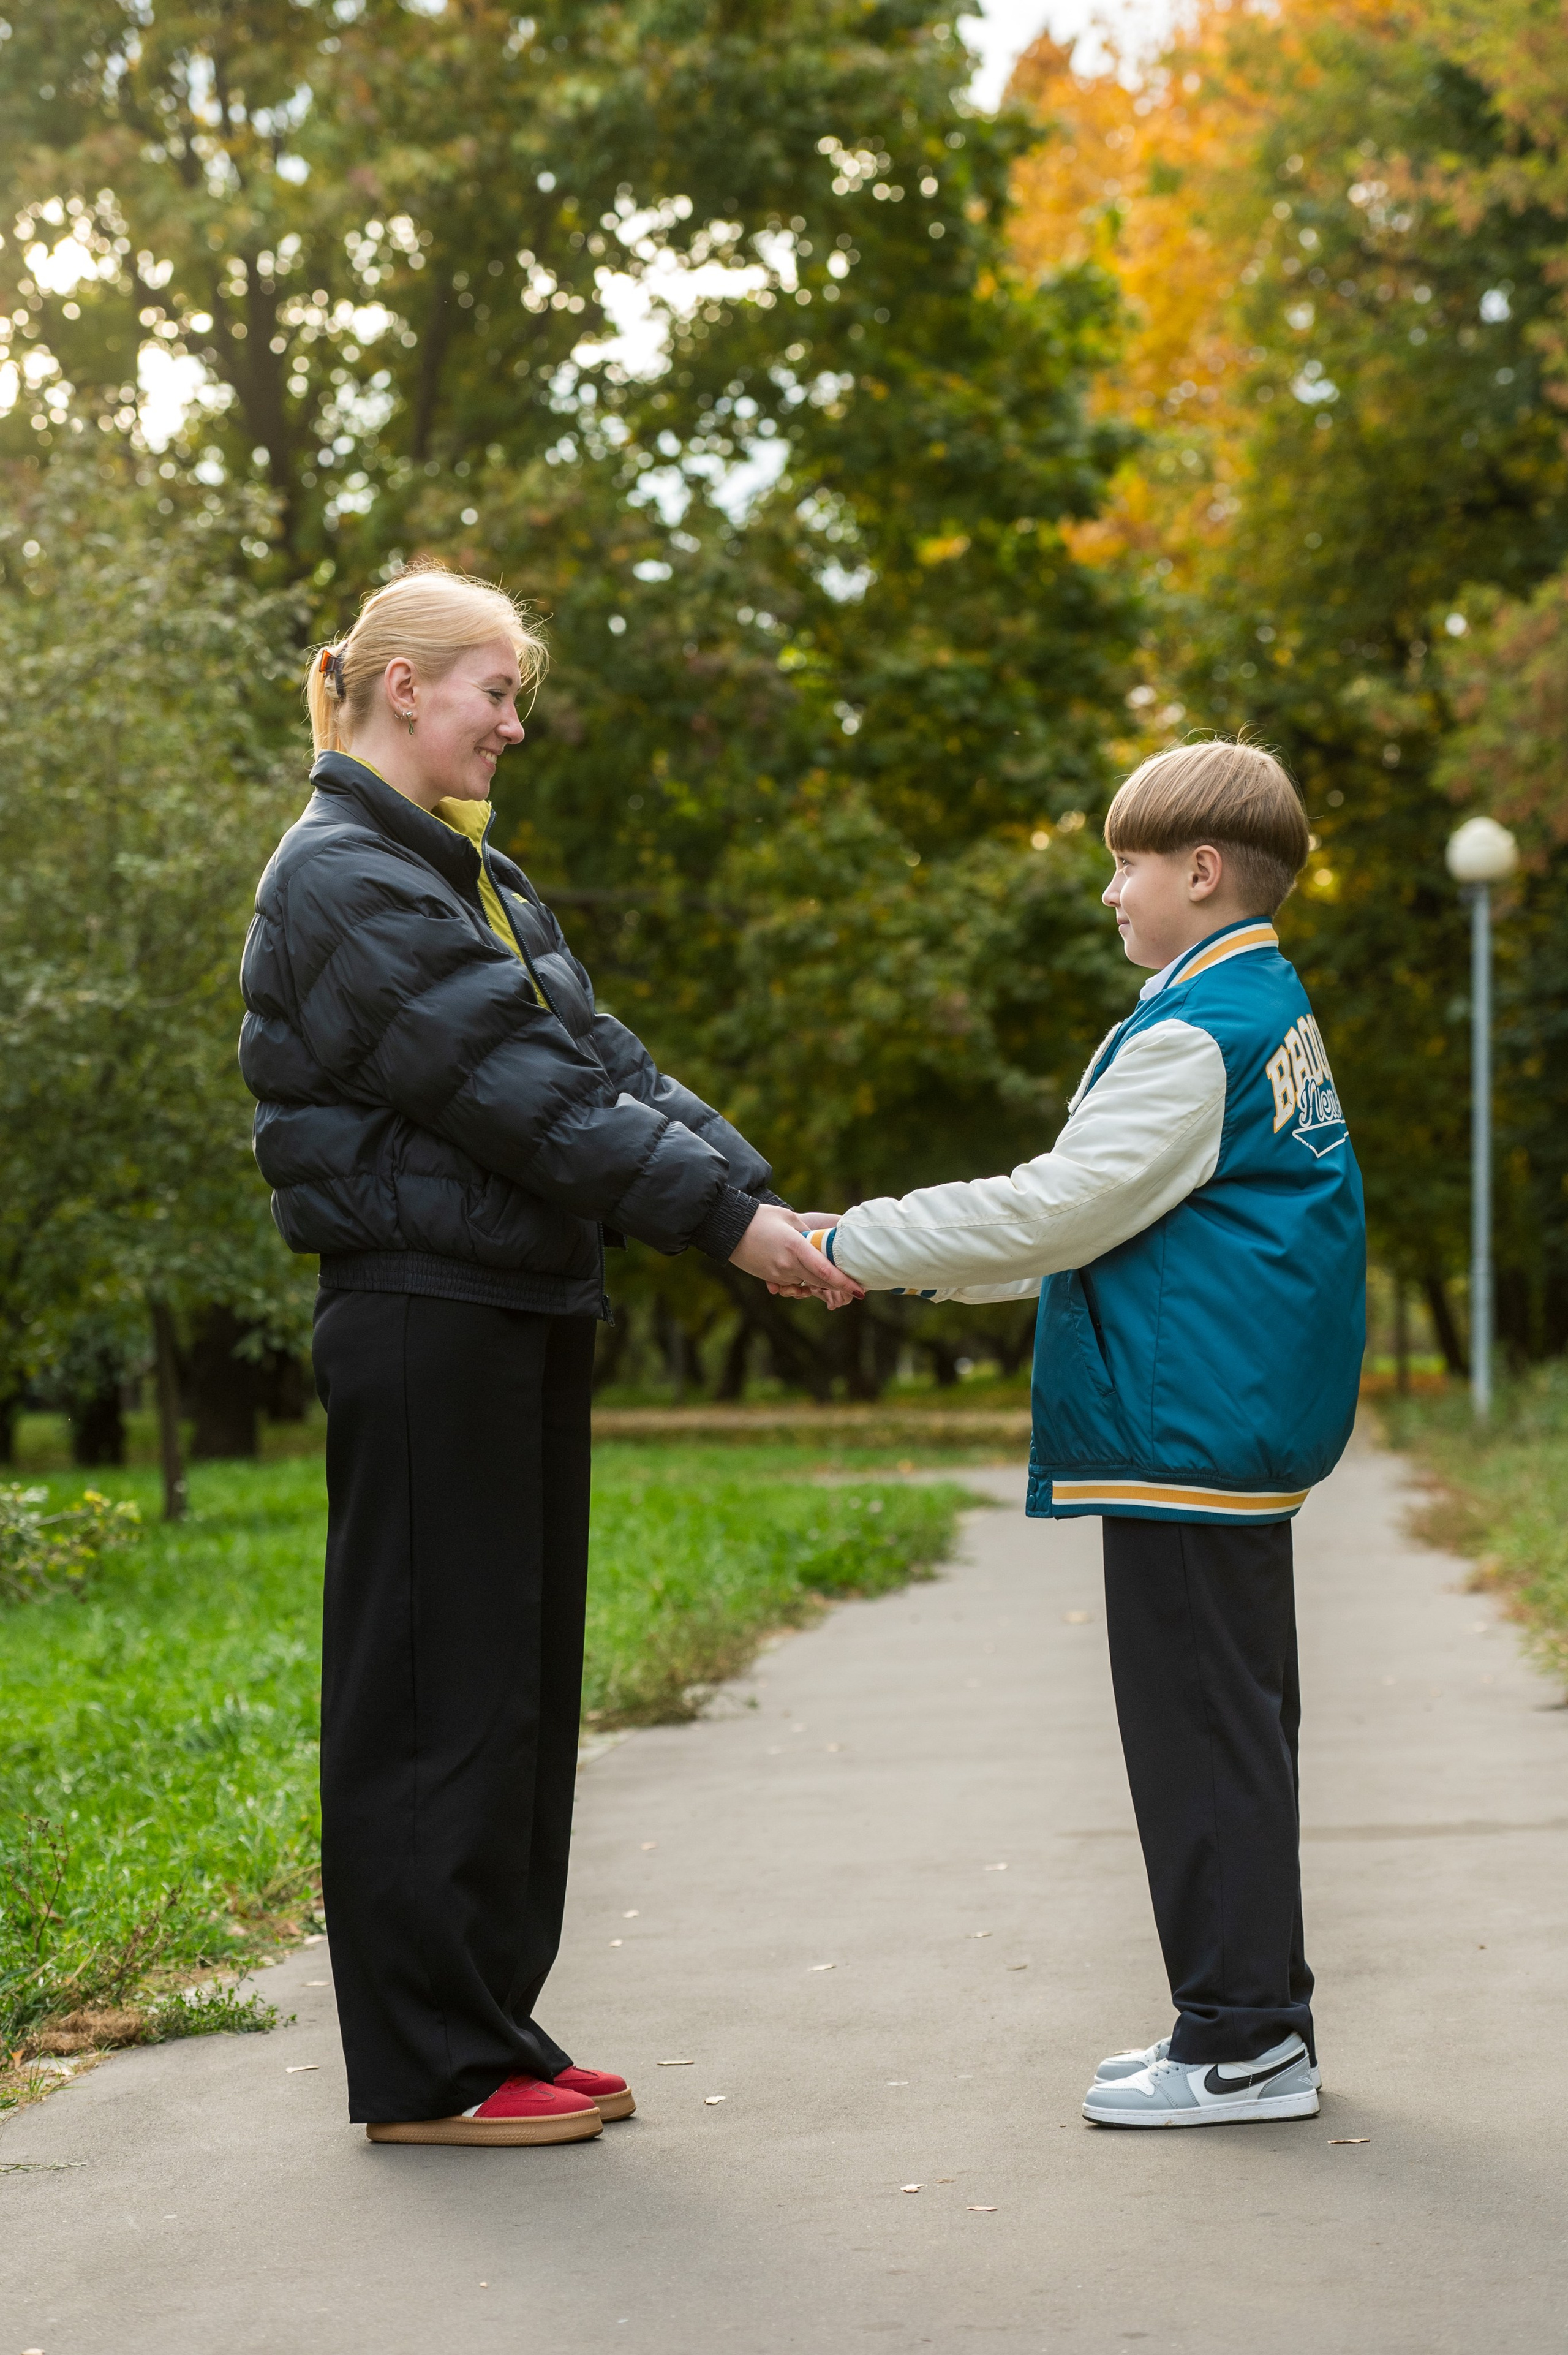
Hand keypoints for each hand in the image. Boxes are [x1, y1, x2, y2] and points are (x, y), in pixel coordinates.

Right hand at [730, 1204, 862, 1309]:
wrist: (729, 1229)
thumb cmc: (760, 1218)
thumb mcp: (788, 1218)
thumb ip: (808, 1233)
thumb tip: (823, 1243)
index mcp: (795, 1246)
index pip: (824, 1271)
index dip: (845, 1282)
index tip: (861, 1291)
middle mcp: (788, 1264)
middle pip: (820, 1282)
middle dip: (838, 1286)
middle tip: (855, 1287)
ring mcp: (778, 1274)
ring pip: (807, 1284)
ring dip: (821, 1283)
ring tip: (834, 1278)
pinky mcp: (770, 1278)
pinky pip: (793, 1283)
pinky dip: (804, 1280)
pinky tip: (808, 1271)